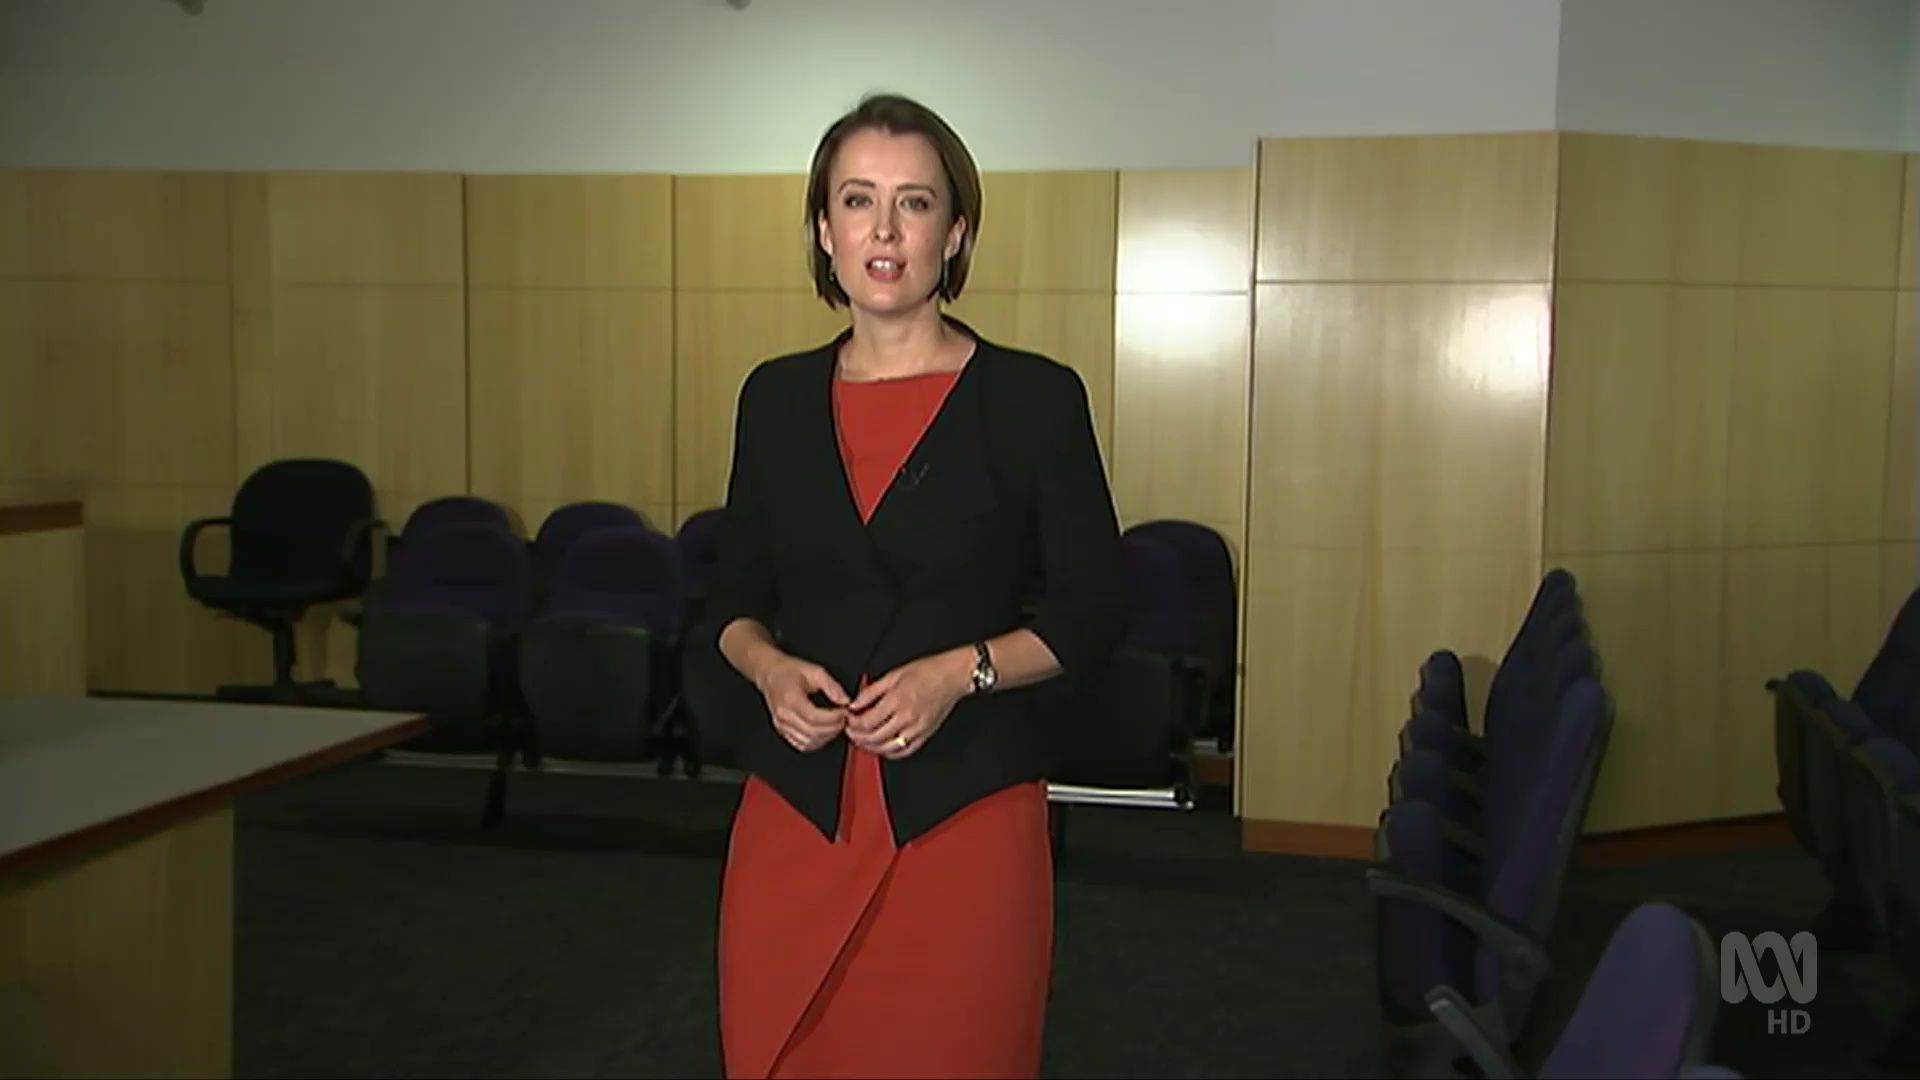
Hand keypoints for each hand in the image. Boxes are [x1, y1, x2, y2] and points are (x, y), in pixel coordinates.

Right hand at [754, 653, 849, 752]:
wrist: (770, 674)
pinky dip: (815, 742)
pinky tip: (823, 732)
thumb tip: (845, 700)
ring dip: (826, 737)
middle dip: (833, 728)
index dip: (833, 718)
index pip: (815, 717)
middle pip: (813, 732)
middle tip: (843, 718)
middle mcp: (784, 715)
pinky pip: (801, 744)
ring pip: (808, 742)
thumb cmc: (789, 671)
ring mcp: (781, 725)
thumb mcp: (814, 671)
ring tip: (835, 724)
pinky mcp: (782, 731)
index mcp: (791, 698)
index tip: (844, 712)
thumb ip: (831, 686)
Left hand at [845, 650, 970, 759]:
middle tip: (851, 732)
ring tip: (863, 741)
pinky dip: (890, 753)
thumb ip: (871, 691)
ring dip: (871, 747)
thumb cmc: (928, 671)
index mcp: (897, 700)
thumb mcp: (894, 674)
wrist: (953, 676)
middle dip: (857, 737)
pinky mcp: (925, 735)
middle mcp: (907, 717)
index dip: (852, 724)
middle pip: (874, 737)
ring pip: (887, 748)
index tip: (848, 720)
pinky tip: (882, 747)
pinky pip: (905, 751)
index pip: (866, 722)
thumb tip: (855, 704)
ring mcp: (917, 728)